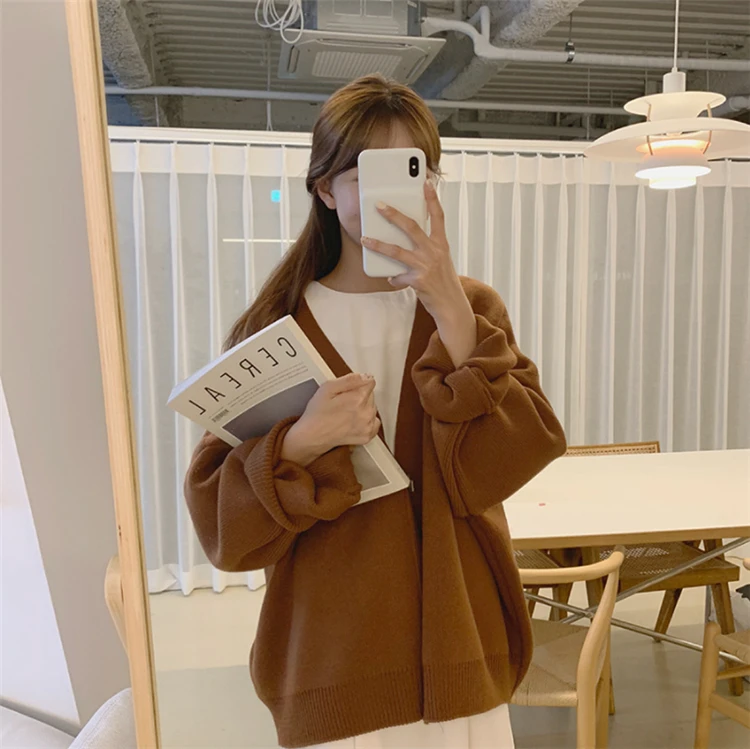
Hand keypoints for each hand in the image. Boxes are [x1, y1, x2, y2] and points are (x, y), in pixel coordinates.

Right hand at [280, 373, 379, 465]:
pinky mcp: (367, 436)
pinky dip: (367, 420)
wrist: (312, 436)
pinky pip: (374, 422)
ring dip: (363, 407)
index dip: (357, 383)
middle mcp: (366, 413)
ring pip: (372, 407)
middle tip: (343, 401)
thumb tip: (366, 376)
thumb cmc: (317, 413)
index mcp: (358, 399)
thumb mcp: (328, 388)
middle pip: (371, 395)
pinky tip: (354, 420)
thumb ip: (350, 379)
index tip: (348, 389)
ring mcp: (367, 426)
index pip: (370, 382)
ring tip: (346, 412)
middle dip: (360, 395)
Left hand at [361, 182, 476, 366]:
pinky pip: (397, 276)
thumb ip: (426, 248)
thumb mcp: (441, 261)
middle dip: (393, 214)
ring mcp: (426, 266)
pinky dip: (393, 277)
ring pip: (397, 251)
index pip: (438, 216)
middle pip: (412, 227)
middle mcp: (435, 252)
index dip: (432, 198)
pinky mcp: (418, 281)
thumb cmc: (444, 282)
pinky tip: (391, 278)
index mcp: (442, 244)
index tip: (425, 182)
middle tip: (379, 205)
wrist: (452, 306)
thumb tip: (404, 240)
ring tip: (365, 238)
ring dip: (378, 244)